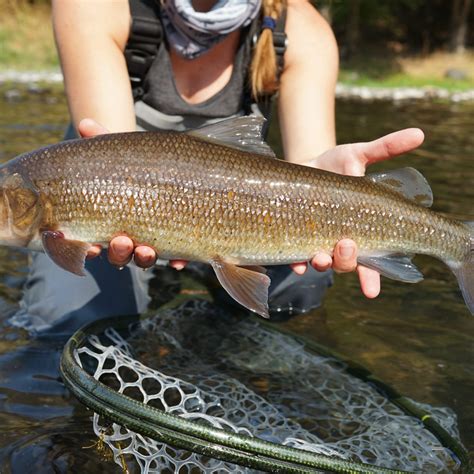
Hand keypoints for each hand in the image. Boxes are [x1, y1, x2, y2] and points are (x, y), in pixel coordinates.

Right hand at [78, 118, 187, 270]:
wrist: (179, 171)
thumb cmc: (142, 166)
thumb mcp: (125, 154)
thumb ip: (105, 143)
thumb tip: (85, 123)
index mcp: (111, 220)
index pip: (95, 240)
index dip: (89, 248)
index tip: (90, 247)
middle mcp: (131, 235)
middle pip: (119, 253)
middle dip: (119, 252)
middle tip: (121, 241)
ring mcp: (155, 241)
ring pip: (144, 258)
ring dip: (143, 258)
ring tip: (145, 249)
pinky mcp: (180, 243)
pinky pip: (178, 258)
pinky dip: (178, 260)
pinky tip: (180, 261)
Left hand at [291, 128, 424, 297]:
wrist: (304, 164)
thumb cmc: (335, 164)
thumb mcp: (358, 154)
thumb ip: (386, 148)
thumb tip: (418, 134)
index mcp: (360, 228)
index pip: (370, 259)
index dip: (372, 277)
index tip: (371, 291)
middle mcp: (339, 239)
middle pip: (346, 263)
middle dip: (347, 261)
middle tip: (347, 245)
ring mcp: (316, 240)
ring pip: (322, 263)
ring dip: (322, 263)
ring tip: (321, 256)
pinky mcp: (294, 236)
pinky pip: (294, 256)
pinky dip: (296, 262)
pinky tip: (296, 263)